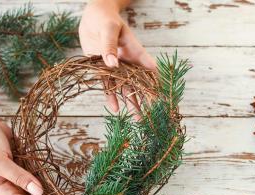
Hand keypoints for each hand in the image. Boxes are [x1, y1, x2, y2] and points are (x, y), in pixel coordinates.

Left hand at [79, 0, 155, 115]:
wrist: (92, 17)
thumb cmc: (105, 18)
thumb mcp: (109, 28)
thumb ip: (110, 45)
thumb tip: (112, 65)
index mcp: (135, 51)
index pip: (149, 68)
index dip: (156, 81)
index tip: (162, 95)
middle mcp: (127, 62)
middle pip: (139, 83)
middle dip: (145, 99)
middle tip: (151, 114)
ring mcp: (115, 67)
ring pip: (125, 88)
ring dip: (131, 103)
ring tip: (138, 118)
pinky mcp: (102, 70)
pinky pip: (107, 86)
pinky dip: (111, 97)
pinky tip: (115, 109)